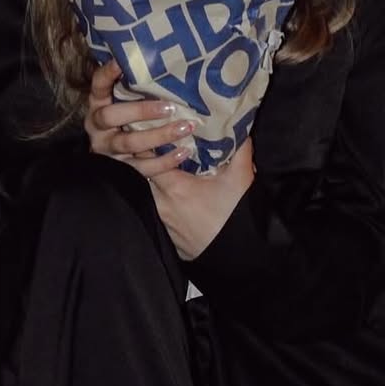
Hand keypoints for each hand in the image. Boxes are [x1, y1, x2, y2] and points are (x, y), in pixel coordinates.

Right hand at [84, 61, 195, 178]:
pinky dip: (164, 161)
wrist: (117, 164)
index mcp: (98, 106)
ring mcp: (108, 150)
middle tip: (169, 107)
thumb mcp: (128, 105)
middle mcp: (98, 128)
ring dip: (159, 136)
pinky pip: (142, 167)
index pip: (98, 86)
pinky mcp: (121, 170)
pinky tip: (184, 152)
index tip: (120, 63)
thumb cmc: (130, 122)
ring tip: (185, 127)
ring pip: (129, 143)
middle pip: (111, 116)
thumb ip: (136, 90)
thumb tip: (163, 62)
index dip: (106, 75)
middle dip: (140, 111)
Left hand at [151, 139, 255, 260]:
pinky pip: (156, 212)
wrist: (237, 258)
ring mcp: (162, 222)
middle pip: (143, 174)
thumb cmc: (236, 218)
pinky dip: (159, 200)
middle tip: (152, 142)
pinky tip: (171, 195)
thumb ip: (240, 149)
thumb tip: (241, 127)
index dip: (147, 141)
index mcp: (174, 187)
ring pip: (148, 194)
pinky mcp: (167, 236)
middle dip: (146, 158)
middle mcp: (161, 204)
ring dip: (153, 180)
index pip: (147, 157)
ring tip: (161, 166)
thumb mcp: (241, 179)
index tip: (148, 128)